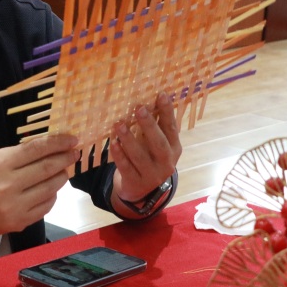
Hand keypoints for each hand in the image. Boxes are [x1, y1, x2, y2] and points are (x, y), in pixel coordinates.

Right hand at [0, 133, 79, 235]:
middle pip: (46, 169)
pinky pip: (46, 206)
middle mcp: (6, 186)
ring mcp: (14, 207)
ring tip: (63, 170)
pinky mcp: (20, 222)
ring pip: (50, 189)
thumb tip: (50, 146)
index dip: (57, 143)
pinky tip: (51, 188)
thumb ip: (19, 153)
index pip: (35, 149)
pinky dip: (52, 195)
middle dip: (64, 159)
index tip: (72, 140)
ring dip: (61, 177)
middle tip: (74, 154)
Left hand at [109, 92, 181, 206]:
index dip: (167, 112)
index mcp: (174, 148)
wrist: (142, 192)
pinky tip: (113, 143)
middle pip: (159, 143)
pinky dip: (119, 155)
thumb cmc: (150, 159)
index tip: (161, 94)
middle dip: (149, 125)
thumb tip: (149, 98)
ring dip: (129, 139)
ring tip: (119, 124)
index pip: (172, 128)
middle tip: (139, 108)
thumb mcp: (158, 144)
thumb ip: (156, 126)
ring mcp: (151, 175)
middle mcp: (166, 162)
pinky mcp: (136, 183)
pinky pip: (126, 168)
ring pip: (140, 156)